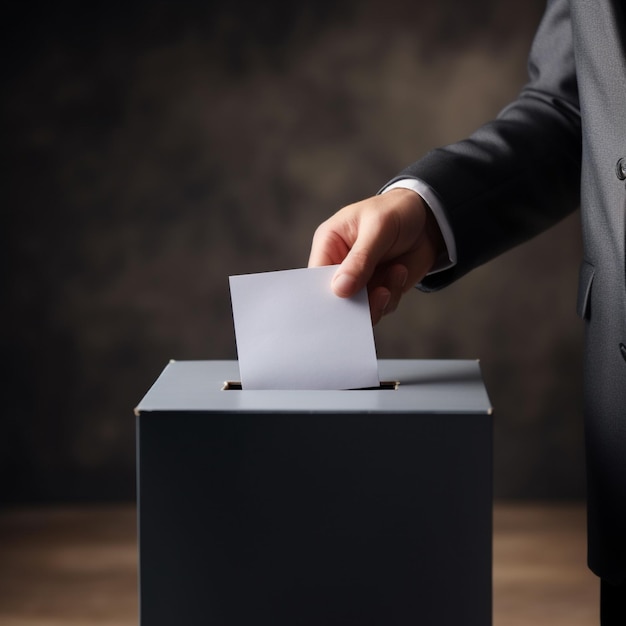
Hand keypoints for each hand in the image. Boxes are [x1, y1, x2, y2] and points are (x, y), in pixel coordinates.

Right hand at [308, 189, 444, 323]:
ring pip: (359, 308)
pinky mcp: (378, 289)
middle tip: (376, 295)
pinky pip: (380, 308)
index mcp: (330, 243)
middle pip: (335, 297)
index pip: (317, 275)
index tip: (342, 300)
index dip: (325, 292)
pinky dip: (392, 297)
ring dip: (378, 301)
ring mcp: (360, 280)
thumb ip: (360, 259)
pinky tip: (400, 272)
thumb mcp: (378, 228)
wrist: (429, 219)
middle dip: (354, 303)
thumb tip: (340, 288)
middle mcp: (341, 265)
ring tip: (393, 276)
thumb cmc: (396, 211)